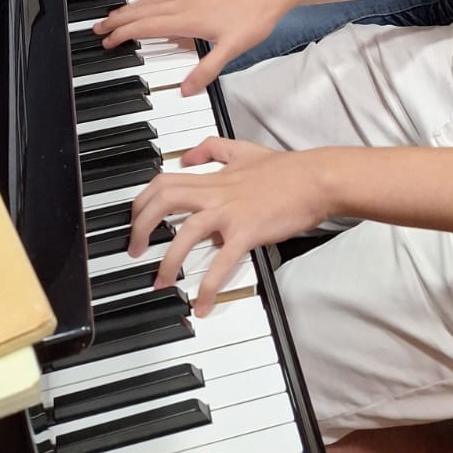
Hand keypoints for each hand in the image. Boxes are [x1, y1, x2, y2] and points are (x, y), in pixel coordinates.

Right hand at [93, 0, 289, 93]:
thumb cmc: (254, 17)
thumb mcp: (232, 49)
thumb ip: (207, 69)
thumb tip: (185, 90)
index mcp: (188, 17)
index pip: (146, 25)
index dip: (124, 33)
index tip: (108, 41)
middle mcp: (185, 2)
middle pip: (143, 10)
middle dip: (118, 19)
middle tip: (99, 28)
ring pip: (152, 0)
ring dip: (131, 8)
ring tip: (115, 17)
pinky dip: (148, 1)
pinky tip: (150, 5)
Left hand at [129, 138, 330, 314]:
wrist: (317, 179)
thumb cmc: (287, 169)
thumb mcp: (244, 149)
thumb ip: (214, 148)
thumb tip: (188, 155)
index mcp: (214, 177)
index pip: (165, 181)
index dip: (142, 200)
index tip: (135, 218)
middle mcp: (216, 192)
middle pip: (164, 201)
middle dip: (141, 226)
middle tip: (135, 250)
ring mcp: (231, 212)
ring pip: (186, 232)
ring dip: (168, 260)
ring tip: (160, 282)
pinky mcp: (248, 231)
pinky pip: (222, 262)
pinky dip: (209, 286)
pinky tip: (203, 304)